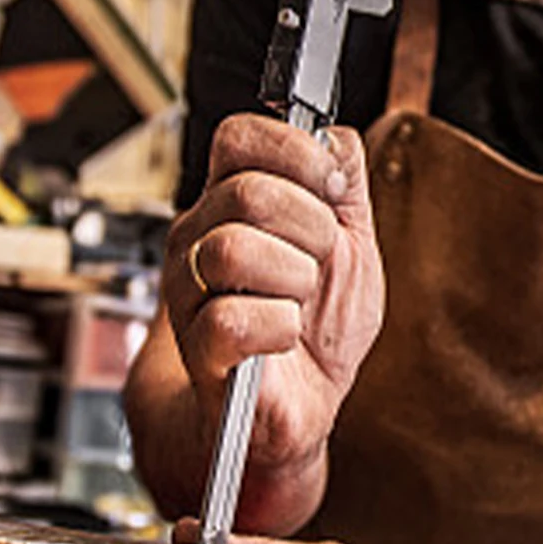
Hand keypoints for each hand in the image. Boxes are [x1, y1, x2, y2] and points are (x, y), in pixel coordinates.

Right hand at [163, 113, 385, 473]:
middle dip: (311, 229)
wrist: (299, 407)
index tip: (331, 190)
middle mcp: (199, 236)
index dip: (295, 153)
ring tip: (300, 303)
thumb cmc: (317, 330)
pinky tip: (285, 337)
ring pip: (235, 250)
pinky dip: (279, 329)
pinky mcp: (200, 346)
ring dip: (294, 280)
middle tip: (319, 265)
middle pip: (248, 191)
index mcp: (231, 202)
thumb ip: (347, 189)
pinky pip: (235, 319)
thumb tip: (337, 138)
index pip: (240, 136)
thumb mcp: (351, 249)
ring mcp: (191, 291)